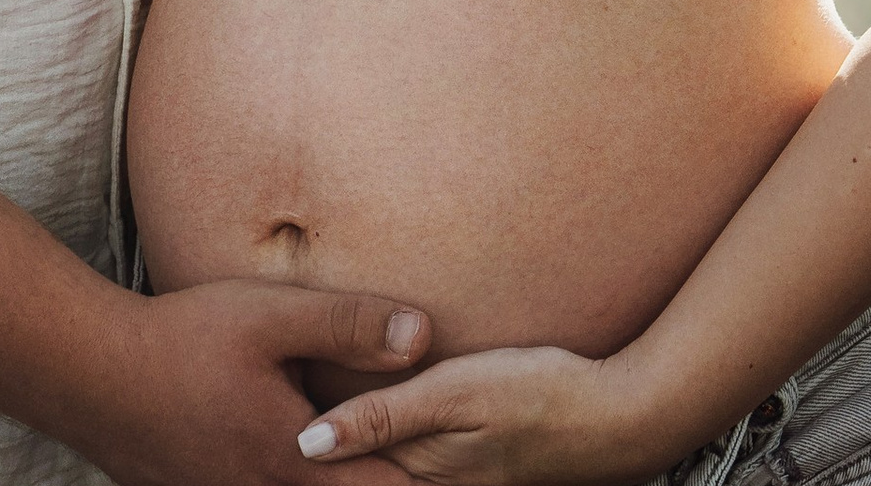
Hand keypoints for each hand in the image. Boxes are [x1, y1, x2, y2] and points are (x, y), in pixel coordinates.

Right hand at [85, 281, 434, 485]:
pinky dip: (288, 477)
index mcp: (295, 461)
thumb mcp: (271, 316)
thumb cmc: (182, 338)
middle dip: (381, 478)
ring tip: (354, 450)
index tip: (453, 457)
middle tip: (410, 450)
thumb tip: (423, 333)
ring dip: (333, 477)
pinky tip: (288, 442)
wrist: (91, 373)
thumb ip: (348, 323)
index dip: (424, 477)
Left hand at [296, 343, 667, 485]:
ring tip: (297, 395)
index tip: (252, 403)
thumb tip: (307, 443)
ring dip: (347, 436)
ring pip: (379, 463)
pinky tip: (370, 406)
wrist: (618, 416)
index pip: (338, 464)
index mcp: (418, 475)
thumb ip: (383, 418)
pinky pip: (409, 457)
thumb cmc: (538, 394)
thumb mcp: (455, 395)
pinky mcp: (469, 464)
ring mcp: (451, 478)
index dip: (296, 437)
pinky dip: (382, 436)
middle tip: (264, 400)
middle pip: (356, 466)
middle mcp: (430, 485)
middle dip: (316, 441)